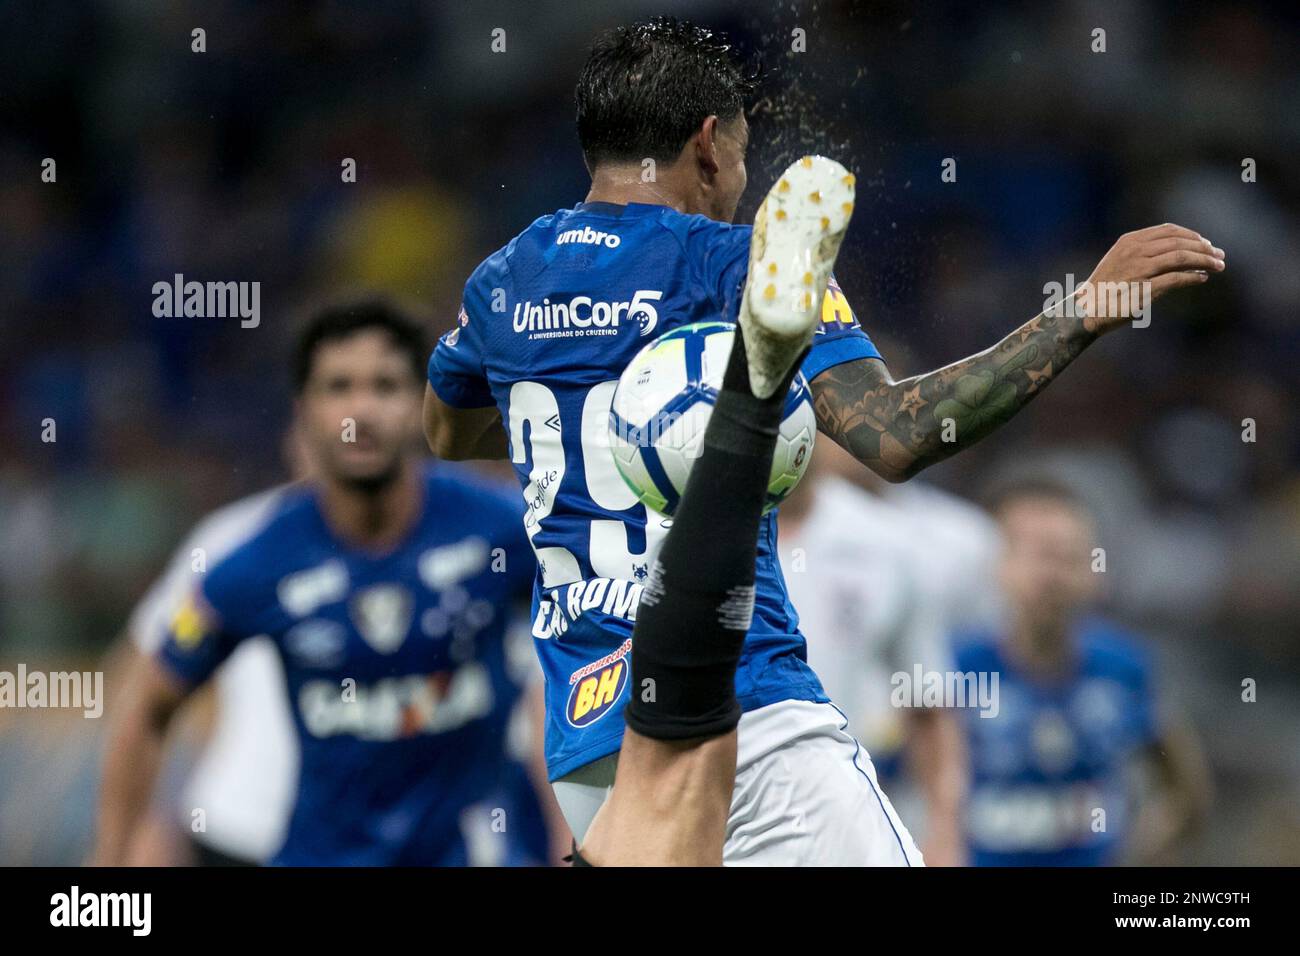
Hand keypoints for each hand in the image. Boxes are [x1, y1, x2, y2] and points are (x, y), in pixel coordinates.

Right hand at [1073, 223, 1225, 332]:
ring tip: (1218, 265)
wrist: (1085, 310)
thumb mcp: (1118, 260)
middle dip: (1204, 248)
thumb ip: (1142, 252)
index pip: (1169, 230)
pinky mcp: (1145, 288)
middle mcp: (1136, 251)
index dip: (1191, 235)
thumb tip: (1175, 252)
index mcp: (1130, 241)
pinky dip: (1193, 277)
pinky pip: (1177, 278)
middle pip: (1180, 242)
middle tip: (1219, 255)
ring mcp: (1140, 269)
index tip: (1205, 243)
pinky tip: (1202, 278)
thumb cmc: (1102, 288)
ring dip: (1205, 260)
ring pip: (1182, 257)